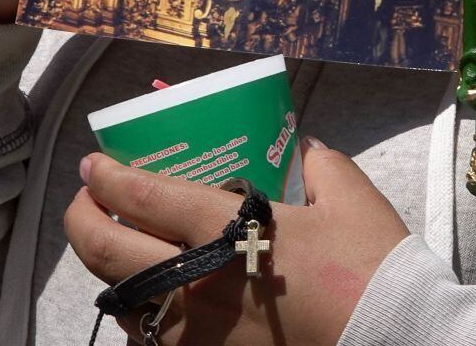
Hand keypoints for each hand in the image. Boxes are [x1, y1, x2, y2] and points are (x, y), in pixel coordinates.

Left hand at [66, 140, 409, 345]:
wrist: (393, 340)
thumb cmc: (371, 267)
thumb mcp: (348, 194)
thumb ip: (316, 162)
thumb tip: (301, 148)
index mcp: (225, 230)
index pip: (141, 198)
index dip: (107, 177)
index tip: (94, 164)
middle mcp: (196, 284)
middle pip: (108, 253)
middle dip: (82, 220)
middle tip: (85, 202)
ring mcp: (197, 335)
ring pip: (120, 304)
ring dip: (106, 272)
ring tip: (115, 251)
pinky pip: (151, 343)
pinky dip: (138, 317)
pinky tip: (151, 301)